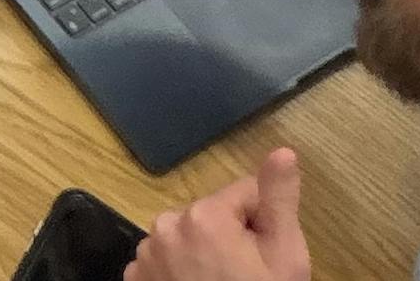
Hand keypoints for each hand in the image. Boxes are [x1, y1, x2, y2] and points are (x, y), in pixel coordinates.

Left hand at [130, 150, 309, 280]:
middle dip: (229, 239)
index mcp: (205, 215)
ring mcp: (145, 255)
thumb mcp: (285, 258)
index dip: (262, 224)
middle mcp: (165, 226)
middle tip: (244, 276)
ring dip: (201, 255)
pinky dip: (177, 273)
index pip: (244, 195)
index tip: (265, 256)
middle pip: (212, 216)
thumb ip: (279, 200)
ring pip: (186, 238)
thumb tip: (283, 150)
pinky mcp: (134, 280)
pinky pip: (163, 262)